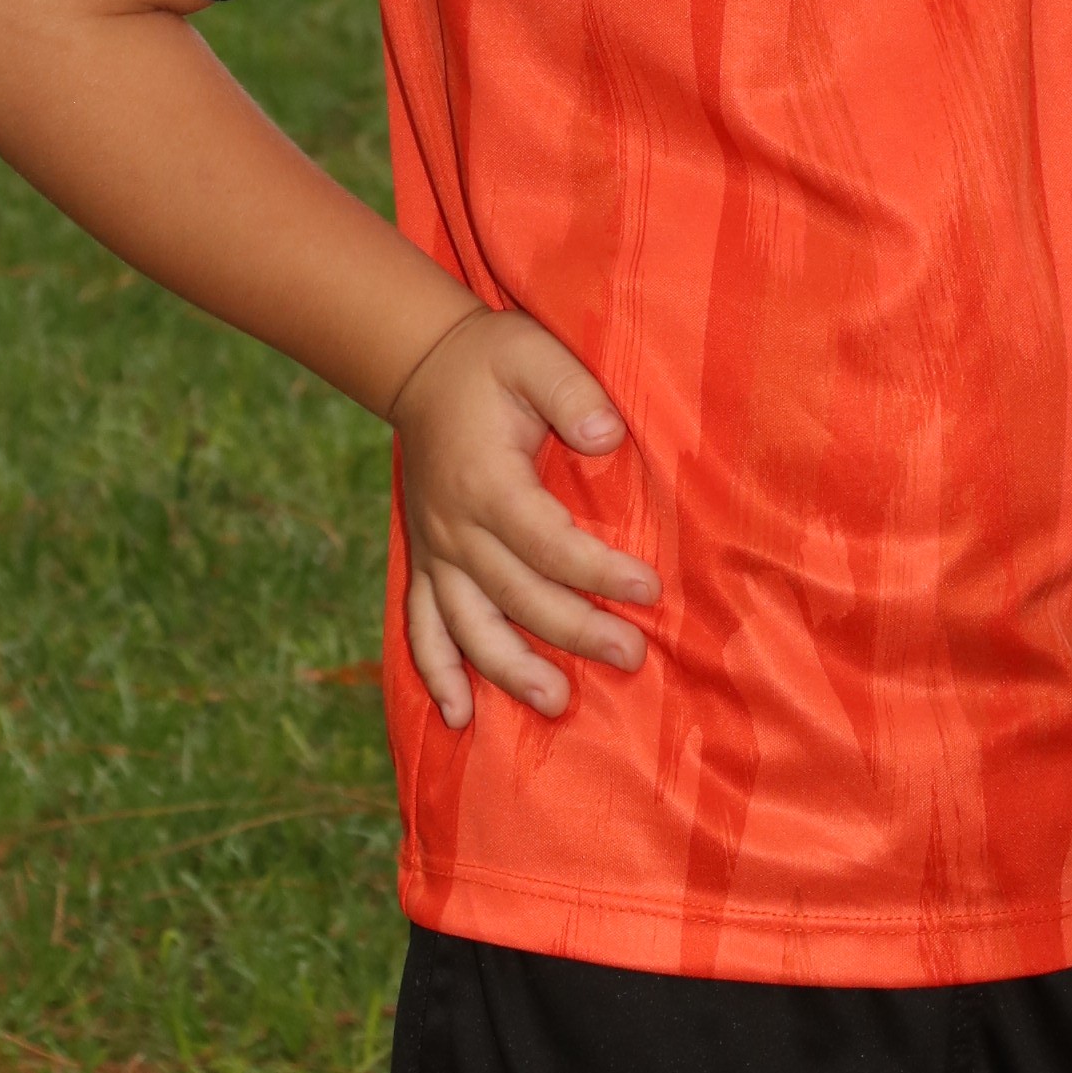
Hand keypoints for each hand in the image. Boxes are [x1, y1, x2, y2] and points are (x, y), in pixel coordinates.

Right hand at [390, 309, 658, 729]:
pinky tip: (458, 717)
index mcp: (487, 483)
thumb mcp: (535, 355)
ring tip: (556, 704)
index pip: (549, 543)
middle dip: (575, 632)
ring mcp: (435, 551)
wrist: (421, 367)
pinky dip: (437, 673)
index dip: (599, 572)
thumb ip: (573, 393)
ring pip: (468, 627)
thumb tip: (608, 439)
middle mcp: (454, 528)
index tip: (650, 590)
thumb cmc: (491, 362)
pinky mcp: (424, 561)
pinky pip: (421, 627)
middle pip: (517, 596)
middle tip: (631, 656)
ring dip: (509, 671)